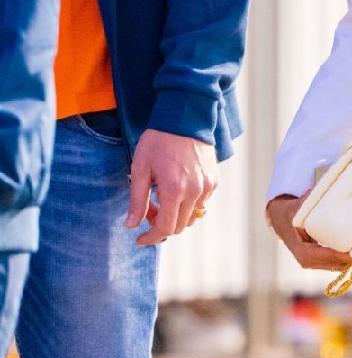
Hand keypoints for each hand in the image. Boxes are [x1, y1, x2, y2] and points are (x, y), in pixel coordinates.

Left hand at [127, 130, 216, 245]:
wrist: (185, 119)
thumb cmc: (158, 141)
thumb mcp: (140, 169)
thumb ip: (137, 200)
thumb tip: (131, 225)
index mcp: (173, 190)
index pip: (165, 228)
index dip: (151, 238)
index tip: (140, 238)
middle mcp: (194, 192)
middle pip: (179, 226)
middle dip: (161, 225)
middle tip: (148, 210)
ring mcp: (207, 187)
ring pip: (191, 217)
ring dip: (175, 215)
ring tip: (162, 198)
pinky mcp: (214, 181)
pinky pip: (201, 203)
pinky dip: (188, 204)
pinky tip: (178, 188)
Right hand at [266, 193, 351, 272]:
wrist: (282, 221)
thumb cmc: (291, 213)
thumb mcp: (297, 207)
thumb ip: (307, 201)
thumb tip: (317, 191)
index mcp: (303, 252)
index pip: (329, 257)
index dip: (347, 255)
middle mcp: (309, 262)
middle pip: (338, 264)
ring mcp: (316, 264)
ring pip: (341, 266)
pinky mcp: (322, 263)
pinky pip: (339, 263)